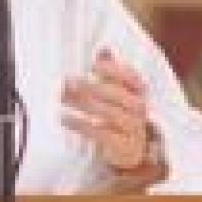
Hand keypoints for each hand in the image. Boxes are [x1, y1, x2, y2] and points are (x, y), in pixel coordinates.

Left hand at [61, 48, 152, 171]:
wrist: (132, 152)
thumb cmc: (120, 118)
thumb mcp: (118, 95)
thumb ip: (111, 72)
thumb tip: (104, 48)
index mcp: (139, 94)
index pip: (134, 79)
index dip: (116, 71)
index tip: (95, 65)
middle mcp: (139, 111)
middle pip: (118, 96)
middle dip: (91, 87)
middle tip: (68, 81)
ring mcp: (133, 130)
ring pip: (109, 114)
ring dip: (83, 104)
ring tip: (63, 98)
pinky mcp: (122, 147)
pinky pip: (101, 134)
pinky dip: (81, 125)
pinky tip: (66, 118)